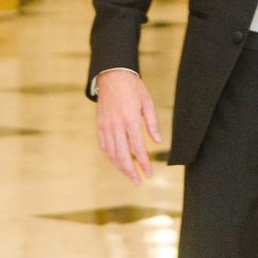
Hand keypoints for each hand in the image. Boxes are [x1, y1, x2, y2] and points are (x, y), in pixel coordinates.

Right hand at [95, 68, 159, 183]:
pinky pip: (104, 146)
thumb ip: (152, 123)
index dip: (144, 163)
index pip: (138, 148)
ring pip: (112, 153)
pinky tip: (117, 162)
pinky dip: (110, 157)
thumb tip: (158, 141)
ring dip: (121, 167)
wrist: (112, 75)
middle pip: (123, 155)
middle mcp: (116, 125)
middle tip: (138, 181)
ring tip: (130, 176)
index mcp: (130, 119)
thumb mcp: (147, 102)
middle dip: (131, 171)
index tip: (149, 174)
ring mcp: (106, 126)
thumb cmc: (132, 87)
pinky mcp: (100, 125)